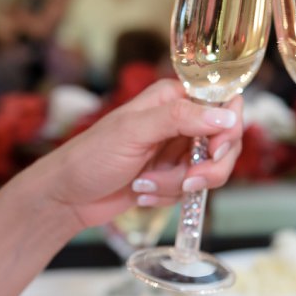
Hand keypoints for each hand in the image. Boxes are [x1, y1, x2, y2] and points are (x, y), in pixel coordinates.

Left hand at [33, 79, 243, 230]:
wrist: (67, 197)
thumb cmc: (91, 156)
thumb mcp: (134, 132)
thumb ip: (180, 119)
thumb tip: (225, 116)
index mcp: (173, 98)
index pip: (223, 104)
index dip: (228, 129)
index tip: (215, 150)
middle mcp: (180, 121)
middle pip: (225, 143)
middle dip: (207, 167)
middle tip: (187, 180)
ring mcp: (177, 151)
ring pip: (210, 170)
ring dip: (179, 185)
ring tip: (146, 186)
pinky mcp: (172, 177)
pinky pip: (192, 189)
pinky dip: (170, 196)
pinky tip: (143, 193)